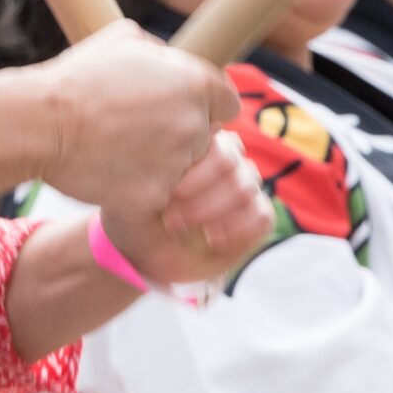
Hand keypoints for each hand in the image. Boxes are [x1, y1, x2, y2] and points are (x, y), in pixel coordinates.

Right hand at [32, 21, 239, 217]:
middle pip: (204, 138)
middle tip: (136, 131)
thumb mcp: (123, 40)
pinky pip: (156, 194)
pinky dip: (138, 188)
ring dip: (159, 164)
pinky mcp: (154, 196)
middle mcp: (194, 125)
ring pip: (183, 170)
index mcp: (194, 83)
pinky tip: (109, 170)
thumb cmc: (77, 79)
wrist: (40, 124)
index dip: (206, 106)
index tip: (179, 110)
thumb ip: (160, 52)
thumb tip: (169, 60)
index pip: (228, 103)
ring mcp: (176, 164)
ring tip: (118, 150)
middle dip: (178, 136)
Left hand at [101, 131, 272, 288]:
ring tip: (184, 227)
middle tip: (170, 217)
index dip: (194, 173)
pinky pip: (261, 215)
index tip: (167, 194)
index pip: (215, 145)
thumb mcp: (131, 185)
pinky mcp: (253, 216)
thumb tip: (180, 142)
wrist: (139, 250)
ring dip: (212, 212)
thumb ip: (154, 160)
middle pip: (231, 166)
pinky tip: (211, 238)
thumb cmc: (132, 211)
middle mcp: (225, 159)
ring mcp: (241, 186)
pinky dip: (238, 228)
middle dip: (199, 197)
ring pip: (245, 188)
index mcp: (198, 142)